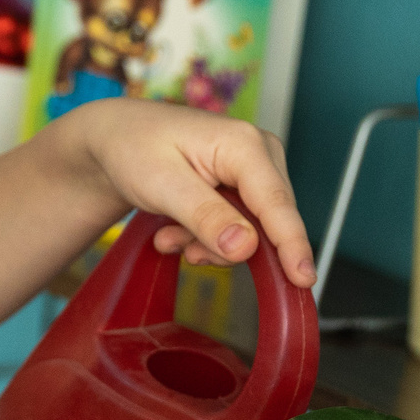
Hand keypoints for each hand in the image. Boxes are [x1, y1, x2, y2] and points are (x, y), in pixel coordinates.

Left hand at [58, 98, 315, 287]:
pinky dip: (207, 238)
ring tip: (169, 235)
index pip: (276, 204)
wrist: (115, 138)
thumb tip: (246, 248)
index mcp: (244, 144)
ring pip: (252, 231)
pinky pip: (240, 228)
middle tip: (179, 247)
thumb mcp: (162, 186)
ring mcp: (255, 169)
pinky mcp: (245, 185)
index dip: (292, 245)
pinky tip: (176, 231)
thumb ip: (205, 217)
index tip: (303, 281)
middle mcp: (260, 153)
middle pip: (267, 223)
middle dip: (223, 246)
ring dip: (208, 244)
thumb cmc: (134, 149)